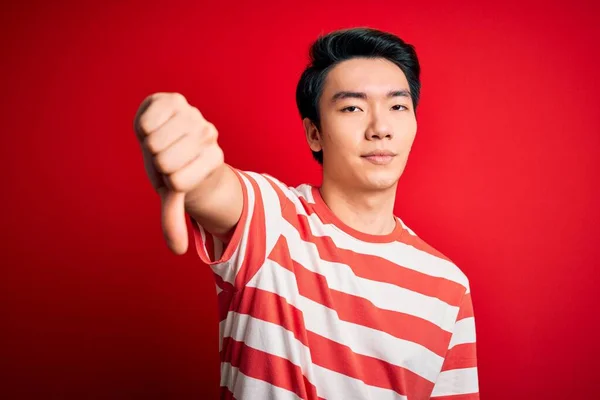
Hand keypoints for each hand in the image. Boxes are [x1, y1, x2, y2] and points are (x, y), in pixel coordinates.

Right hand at [133, 92, 223, 254]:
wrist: (168, 138)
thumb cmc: (173, 170)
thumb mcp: (172, 194)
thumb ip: (174, 220)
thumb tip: (178, 251)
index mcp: (214, 159)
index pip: (179, 182)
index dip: (168, 181)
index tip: (176, 174)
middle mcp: (209, 135)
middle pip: (164, 161)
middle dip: (157, 163)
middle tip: (166, 157)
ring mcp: (193, 115)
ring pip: (154, 142)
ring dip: (149, 145)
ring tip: (161, 142)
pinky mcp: (174, 99)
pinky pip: (146, 119)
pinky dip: (142, 126)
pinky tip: (154, 125)